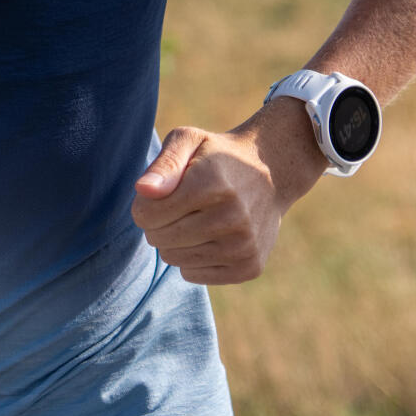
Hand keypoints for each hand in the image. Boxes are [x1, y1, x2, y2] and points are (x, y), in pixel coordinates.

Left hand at [131, 123, 290, 284]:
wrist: (272, 172)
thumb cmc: (219, 156)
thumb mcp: (189, 141)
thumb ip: (164, 164)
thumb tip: (142, 190)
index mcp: (211, 184)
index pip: (146, 215)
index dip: (145, 204)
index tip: (161, 193)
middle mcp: (232, 217)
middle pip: (158, 240)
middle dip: (158, 224)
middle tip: (179, 206)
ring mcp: (244, 246)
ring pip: (174, 260)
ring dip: (175, 242)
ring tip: (196, 219)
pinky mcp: (250, 266)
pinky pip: (193, 275)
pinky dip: (194, 259)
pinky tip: (212, 236)